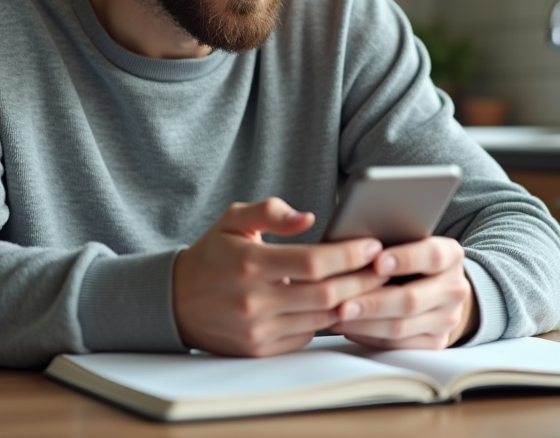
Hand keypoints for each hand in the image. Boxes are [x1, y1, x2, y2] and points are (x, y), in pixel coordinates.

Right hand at [173, 198, 387, 356]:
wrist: (175, 302)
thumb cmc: (212, 255)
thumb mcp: (233, 219)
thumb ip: (270, 211)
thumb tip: (309, 218)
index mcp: (250, 263)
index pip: (313, 262)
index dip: (348, 254)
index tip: (372, 244)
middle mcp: (254, 300)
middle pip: (326, 294)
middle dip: (363, 280)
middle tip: (385, 266)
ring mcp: (258, 330)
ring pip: (322, 318)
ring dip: (352, 302)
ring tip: (373, 284)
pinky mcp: (260, 350)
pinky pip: (307, 336)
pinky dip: (326, 320)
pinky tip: (341, 304)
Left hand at [331, 236, 475, 349]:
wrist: (438, 285)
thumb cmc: (410, 257)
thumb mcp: (409, 241)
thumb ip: (390, 240)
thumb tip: (354, 243)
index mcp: (451, 255)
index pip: (433, 256)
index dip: (405, 259)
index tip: (376, 261)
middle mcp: (454, 288)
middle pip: (412, 300)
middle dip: (373, 302)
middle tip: (343, 303)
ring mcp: (447, 318)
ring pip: (402, 326)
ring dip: (365, 323)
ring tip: (338, 316)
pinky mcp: (435, 342)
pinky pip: (398, 344)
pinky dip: (370, 336)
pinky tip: (350, 327)